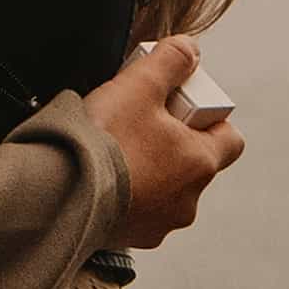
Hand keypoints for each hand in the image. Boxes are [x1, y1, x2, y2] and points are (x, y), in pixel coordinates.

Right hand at [93, 37, 246, 244]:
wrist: (59, 192)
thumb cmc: (103, 141)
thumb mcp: (139, 84)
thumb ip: (170, 60)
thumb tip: (189, 50)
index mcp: (199, 163)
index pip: (230, 138)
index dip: (210, 117)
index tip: (182, 105)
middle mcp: (187, 200)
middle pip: (193, 162)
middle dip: (171, 141)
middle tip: (139, 122)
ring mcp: (159, 224)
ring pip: (164, 187)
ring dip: (148, 169)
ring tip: (115, 150)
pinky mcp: (131, 237)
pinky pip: (137, 210)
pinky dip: (126, 194)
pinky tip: (102, 177)